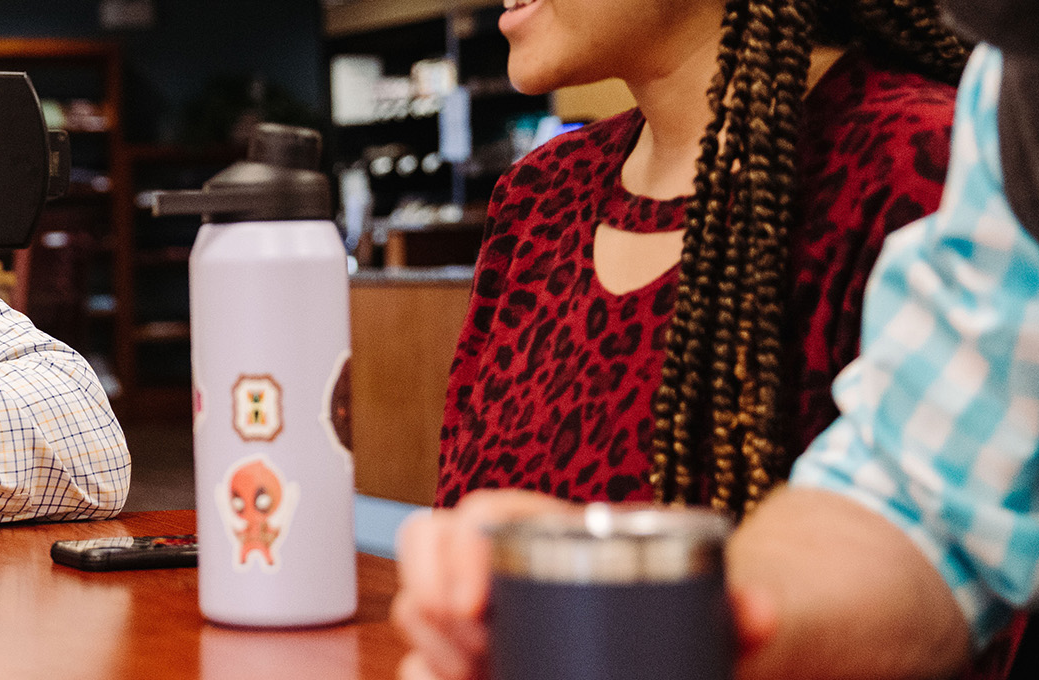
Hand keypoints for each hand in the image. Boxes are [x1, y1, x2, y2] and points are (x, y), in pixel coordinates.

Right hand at [393, 490, 781, 679]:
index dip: (457, 549)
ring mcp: (481, 617)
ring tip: (474, 675)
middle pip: (425, 551)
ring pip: (418, 611)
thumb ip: (741, 606)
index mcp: (546, 529)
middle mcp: (500, 565)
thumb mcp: (716, 607)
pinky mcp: (476, 660)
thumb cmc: (692, 613)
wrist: (690, 648)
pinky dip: (427, 673)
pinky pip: (426, 661)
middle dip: (429, 597)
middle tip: (473, 649)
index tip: (476, 603)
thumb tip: (760, 611)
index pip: (477, 515)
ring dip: (429, 645)